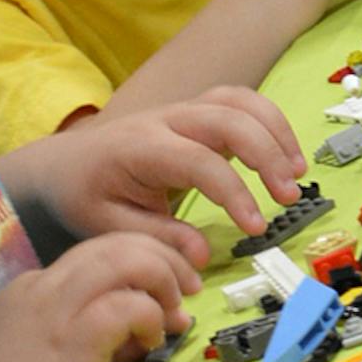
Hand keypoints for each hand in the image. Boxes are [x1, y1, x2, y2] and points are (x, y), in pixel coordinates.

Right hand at [0, 233, 190, 361]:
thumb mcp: (39, 355)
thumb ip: (86, 337)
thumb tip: (140, 333)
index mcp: (35, 287)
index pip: (98, 253)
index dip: (139, 266)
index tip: (162, 295)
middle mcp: (46, 285)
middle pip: (116, 242)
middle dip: (162, 257)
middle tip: (187, 288)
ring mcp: (56, 306)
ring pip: (125, 258)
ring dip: (162, 278)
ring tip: (175, 312)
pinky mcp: (71, 334)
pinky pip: (127, 304)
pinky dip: (150, 316)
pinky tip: (152, 342)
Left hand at [4, 96, 307, 280]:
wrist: (65, 163)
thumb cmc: (85, 195)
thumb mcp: (109, 227)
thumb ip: (158, 240)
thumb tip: (201, 259)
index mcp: (140, 148)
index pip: (199, 162)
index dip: (234, 193)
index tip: (256, 228)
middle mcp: (165, 120)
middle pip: (228, 119)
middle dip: (266, 154)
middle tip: (287, 197)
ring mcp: (183, 111)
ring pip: (239, 101)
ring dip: (275, 131)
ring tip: (296, 173)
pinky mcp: (196, 112)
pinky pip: (240, 102)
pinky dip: (269, 121)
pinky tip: (285, 154)